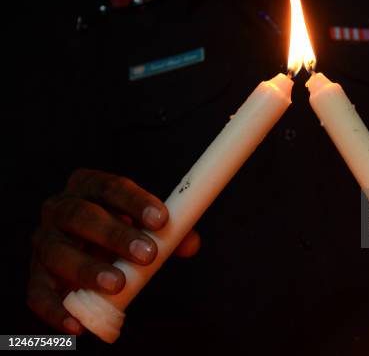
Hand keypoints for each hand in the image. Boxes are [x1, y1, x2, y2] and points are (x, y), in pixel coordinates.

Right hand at [27, 169, 200, 333]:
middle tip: (147, 253)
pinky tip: (78, 324)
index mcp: (87, 186)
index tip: (162, 219)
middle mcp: (59, 208)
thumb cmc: (121, 231)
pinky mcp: (35, 276)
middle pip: (81, 216)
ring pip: (58, 252)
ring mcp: (44, 242)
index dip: (136, 202)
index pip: (110, 187)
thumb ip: (170, 232)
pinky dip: (56, 311)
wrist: (87, 249)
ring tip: (118, 284)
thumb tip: (190, 243)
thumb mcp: (144, 225)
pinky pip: (38, 294)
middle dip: (115, 235)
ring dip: (88, 268)